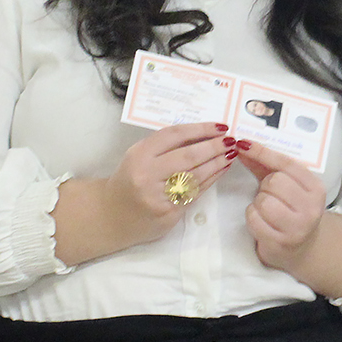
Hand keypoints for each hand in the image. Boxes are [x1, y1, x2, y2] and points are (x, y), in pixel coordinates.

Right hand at [53, 122, 232, 264]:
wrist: (110, 215)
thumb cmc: (129, 181)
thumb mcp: (139, 157)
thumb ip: (164, 147)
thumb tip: (203, 134)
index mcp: (139, 153)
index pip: (175, 135)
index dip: (201, 129)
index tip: (220, 126)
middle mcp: (147, 173)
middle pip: (188, 156)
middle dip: (214, 146)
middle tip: (231, 140)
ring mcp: (158, 195)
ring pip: (195, 175)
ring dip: (217, 163)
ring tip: (231, 154)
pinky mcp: (168, 212)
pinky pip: (195, 192)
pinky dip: (211, 179)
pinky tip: (221, 170)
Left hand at [231, 138, 326, 270]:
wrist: (301, 249)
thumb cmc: (290, 211)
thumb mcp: (285, 186)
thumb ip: (265, 166)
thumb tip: (242, 146)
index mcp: (316, 188)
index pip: (287, 164)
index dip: (262, 152)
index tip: (244, 143)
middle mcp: (311, 207)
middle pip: (274, 182)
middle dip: (265, 187)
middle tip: (270, 195)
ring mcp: (297, 227)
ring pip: (263, 201)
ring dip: (258, 203)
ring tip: (267, 210)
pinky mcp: (280, 242)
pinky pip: (254, 218)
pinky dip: (252, 218)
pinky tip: (262, 222)